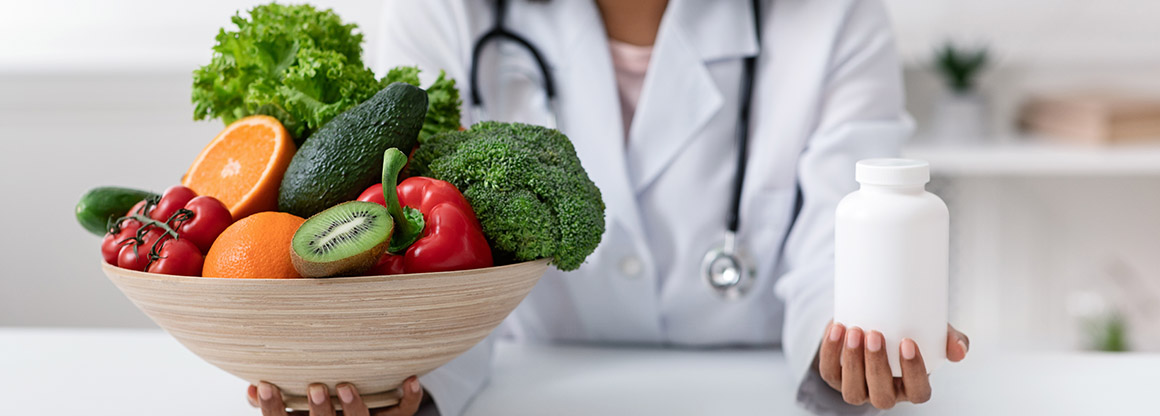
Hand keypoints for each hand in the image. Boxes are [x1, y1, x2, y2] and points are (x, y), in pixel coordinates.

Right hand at [246, 376, 423, 415]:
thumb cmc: (323, 411)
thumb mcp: (296, 409)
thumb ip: (276, 402)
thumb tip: (252, 387)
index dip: (274, 410)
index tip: (266, 385)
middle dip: (320, 411)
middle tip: (316, 388)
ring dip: (356, 407)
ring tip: (347, 387)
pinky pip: (404, 411)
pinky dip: (409, 397)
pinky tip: (409, 379)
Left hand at [817, 322, 968, 409]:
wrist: (872, 323)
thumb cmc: (907, 332)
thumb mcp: (932, 332)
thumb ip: (950, 339)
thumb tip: (960, 349)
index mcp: (912, 388)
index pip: (918, 392)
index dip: (913, 372)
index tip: (907, 342)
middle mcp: (885, 394)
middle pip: (882, 394)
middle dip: (877, 366)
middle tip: (875, 334)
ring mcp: (858, 390)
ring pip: (853, 390)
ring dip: (852, 362)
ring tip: (854, 331)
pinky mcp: (835, 378)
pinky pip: (829, 372)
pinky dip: (830, 351)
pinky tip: (836, 329)